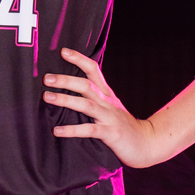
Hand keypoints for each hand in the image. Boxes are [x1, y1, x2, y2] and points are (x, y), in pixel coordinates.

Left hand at [43, 49, 165, 168]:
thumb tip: (68, 92)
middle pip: (86, 85)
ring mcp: (109, 117)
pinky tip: (57, 131)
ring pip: (87, 104)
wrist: (147, 143)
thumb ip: (93, 99)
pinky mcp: (110, 134)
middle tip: (47, 78)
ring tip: (48, 97)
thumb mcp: (109, 108)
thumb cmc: (123, 126)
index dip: (79, 59)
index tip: (63, 51)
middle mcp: (107, 102)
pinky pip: (89, 130)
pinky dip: (72, 130)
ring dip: (66, 100)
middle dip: (66, 80)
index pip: (93, 70)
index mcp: (106, 94)